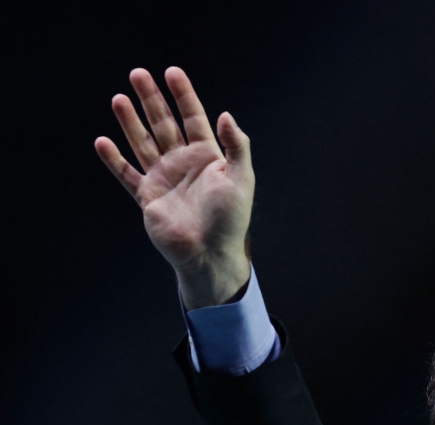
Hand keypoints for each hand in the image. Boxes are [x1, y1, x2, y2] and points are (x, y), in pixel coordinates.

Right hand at [95, 67, 254, 308]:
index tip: (172, 72)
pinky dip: (114, 160)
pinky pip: (127, 175)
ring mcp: (164, 179)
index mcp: (207, 156)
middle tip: (138, 73)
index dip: (183, 95)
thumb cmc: (231, 219)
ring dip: (130, 121)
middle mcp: (183, 163)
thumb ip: (236, 145)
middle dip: (151, 99)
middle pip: (164, 124)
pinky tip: (103, 142)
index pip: (193, 117)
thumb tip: (225, 115)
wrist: (210, 253)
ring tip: (119, 98)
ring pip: (143, 143)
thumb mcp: (242, 178)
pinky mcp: (148, 197)